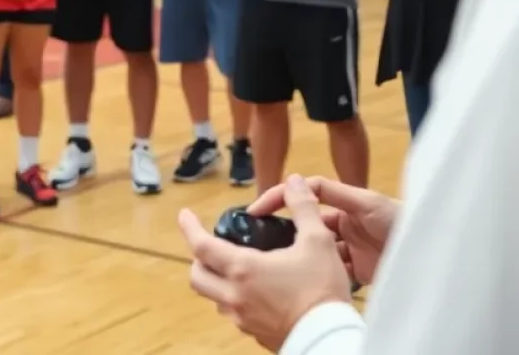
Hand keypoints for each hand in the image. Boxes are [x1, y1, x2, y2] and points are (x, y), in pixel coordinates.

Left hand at [179, 175, 352, 351]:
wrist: (334, 341)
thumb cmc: (322, 290)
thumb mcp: (317, 241)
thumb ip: (303, 207)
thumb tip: (295, 181)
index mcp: (243, 269)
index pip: (201, 246)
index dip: (189, 228)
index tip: (184, 215)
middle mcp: (235, 296)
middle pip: (198, 277)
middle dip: (199, 258)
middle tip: (211, 244)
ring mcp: (243, 320)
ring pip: (214, 298)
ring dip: (216, 281)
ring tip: (235, 267)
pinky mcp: (256, 336)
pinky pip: (235, 315)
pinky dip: (236, 299)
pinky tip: (257, 292)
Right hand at [249, 176, 399, 285]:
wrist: (430, 252)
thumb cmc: (399, 219)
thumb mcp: (365, 201)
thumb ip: (333, 192)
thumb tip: (297, 180)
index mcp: (342, 205)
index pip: (305, 198)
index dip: (280, 199)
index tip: (257, 209)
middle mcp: (343, 226)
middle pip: (307, 227)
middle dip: (286, 231)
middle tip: (262, 240)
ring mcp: (349, 250)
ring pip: (316, 251)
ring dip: (301, 254)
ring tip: (280, 261)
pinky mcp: (357, 274)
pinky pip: (331, 274)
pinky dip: (319, 275)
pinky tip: (304, 278)